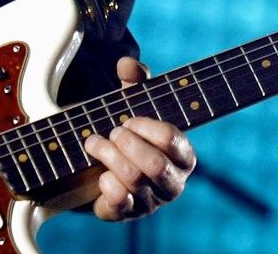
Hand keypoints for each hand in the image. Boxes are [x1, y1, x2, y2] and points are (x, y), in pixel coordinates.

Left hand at [83, 57, 196, 221]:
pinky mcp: (126, 215)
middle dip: (128, 143)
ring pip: (134, 180)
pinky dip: (106, 185)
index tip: (130, 119)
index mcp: (183, 155)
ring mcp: (150, 202)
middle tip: (112, 131)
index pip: (173, 140)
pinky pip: (119, 204)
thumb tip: (126, 63)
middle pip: (155, 165)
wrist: (100, 165)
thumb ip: (135, 82)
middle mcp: (172, 183)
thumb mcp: (133, 104)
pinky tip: (100, 174)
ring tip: (94, 142)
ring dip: (109, 155)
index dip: (148, 127)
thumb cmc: (128, 132)